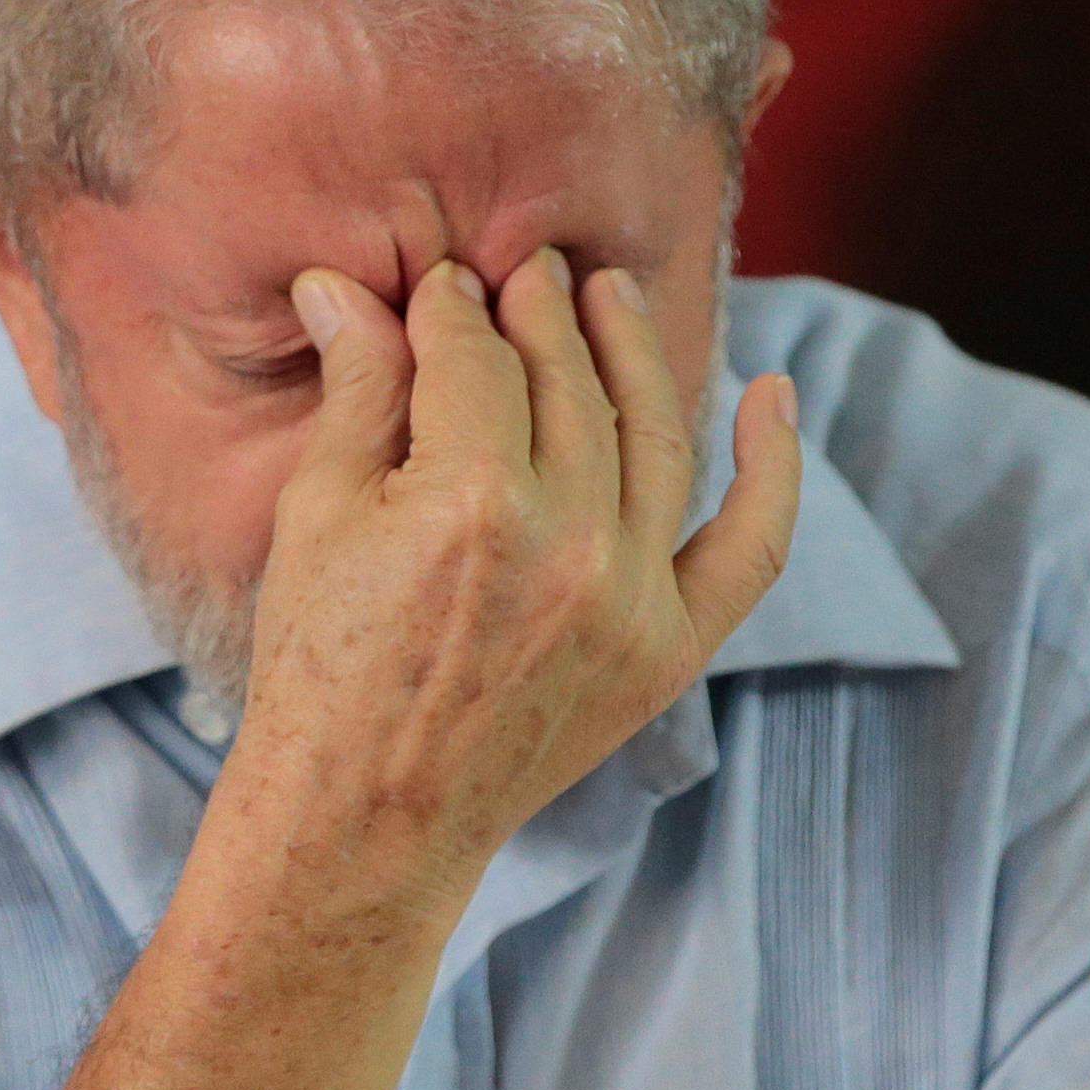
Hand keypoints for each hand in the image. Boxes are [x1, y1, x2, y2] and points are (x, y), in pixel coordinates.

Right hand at [227, 248, 800, 910]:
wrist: (365, 818)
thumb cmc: (316, 668)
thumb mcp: (316, 517)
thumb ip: (355, 391)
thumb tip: (338, 283)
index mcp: (468, 498)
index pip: (475, 357)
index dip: (453, 308)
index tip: (444, 288)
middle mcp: (567, 539)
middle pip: (568, 382)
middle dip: (541, 312)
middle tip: (530, 271)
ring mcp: (630, 597)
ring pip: (653, 433)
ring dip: (634, 351)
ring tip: (611, 295)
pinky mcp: (669, 650)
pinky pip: (751, 547)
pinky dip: (773, 469)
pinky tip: (773, 393)